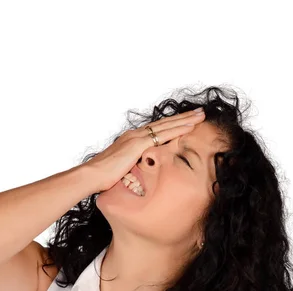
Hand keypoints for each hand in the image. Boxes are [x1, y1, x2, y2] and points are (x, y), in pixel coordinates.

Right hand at [83, 108, 205, 192]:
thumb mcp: (122, 170)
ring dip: (185, 120)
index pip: (157, 129)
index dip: (173, 124)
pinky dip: (179, 129)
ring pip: (167, 126)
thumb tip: (139, 173)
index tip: (186, 121)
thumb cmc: (103, 177)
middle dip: (183, 117)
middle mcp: (135, 135)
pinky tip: (190, 127)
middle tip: (199, 112)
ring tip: (201, 115)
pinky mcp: (138, 144)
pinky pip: (164, 135)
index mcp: (132, 140)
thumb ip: (133, 167)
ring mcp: (137, 138)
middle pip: (165, 123)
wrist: (92, 176)